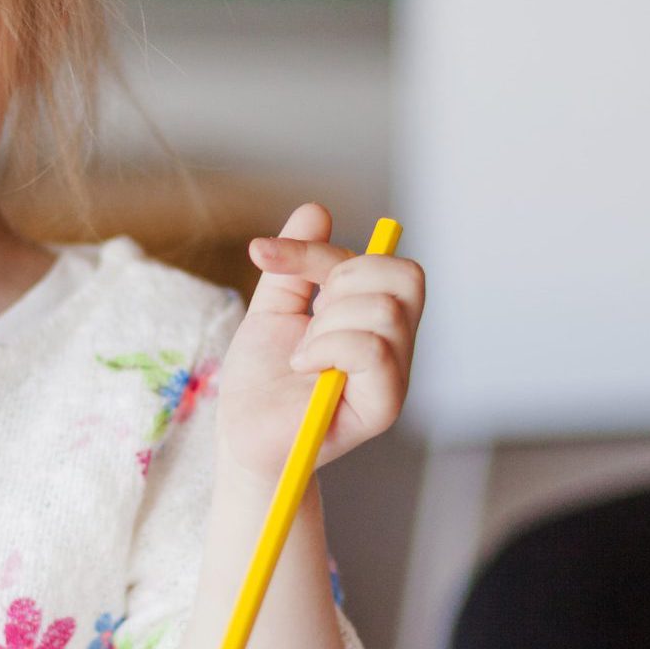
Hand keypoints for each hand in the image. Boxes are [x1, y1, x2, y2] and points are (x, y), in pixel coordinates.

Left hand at [216, 203, 425, 479]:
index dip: (320, 252)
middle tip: (306, 321)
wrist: (243, 437)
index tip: (262, 254)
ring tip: (303, 354)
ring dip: (329, 323)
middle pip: (406, 276)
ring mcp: (395, 377)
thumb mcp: (272, 309)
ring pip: (388, 310)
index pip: (380, 261)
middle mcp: (397, 345)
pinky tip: (305, 367)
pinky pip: (376, 350)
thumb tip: (317, 211)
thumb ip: (296, 264)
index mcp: (378, 319)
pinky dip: (330, 347)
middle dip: (341, 282)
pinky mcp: (383, 407)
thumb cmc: (261, 381)